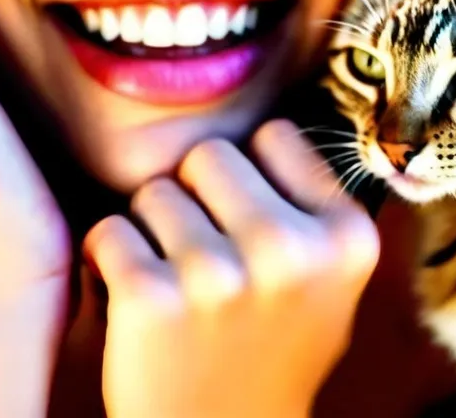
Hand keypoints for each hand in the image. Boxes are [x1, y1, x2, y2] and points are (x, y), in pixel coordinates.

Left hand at [83, 119, 378, 417]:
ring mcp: (220, 276)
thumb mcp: (327, 284)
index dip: (252, 177)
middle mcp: (291, 250)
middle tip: (208, 261)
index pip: (274, 136)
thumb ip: (312, 203)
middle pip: (207, 154)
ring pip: (153, 190)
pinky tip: (137, 306)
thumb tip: (273, 105)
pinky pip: (109, 230)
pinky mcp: (152, 300)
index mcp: (346, 238)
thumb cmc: (269, 350)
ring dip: (152, 233)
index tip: (252, 226)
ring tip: (178, 289)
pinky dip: (110, 262)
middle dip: (196, 198)